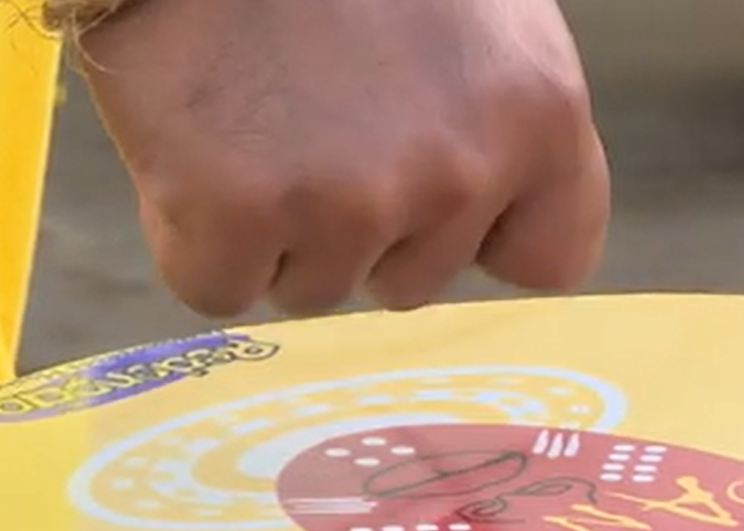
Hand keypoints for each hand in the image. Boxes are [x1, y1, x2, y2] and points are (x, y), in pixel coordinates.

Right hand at [75, 0, 609, 316]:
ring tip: (255, 115)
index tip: (433, 195)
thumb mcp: (479, 13)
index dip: (480, 237)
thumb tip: (480, 218)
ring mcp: (351, 201)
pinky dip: (194, 238)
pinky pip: (218, 286)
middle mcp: (461, 170)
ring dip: (276, 230)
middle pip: (413, 283)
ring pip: (315, 289)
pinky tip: (197, 148)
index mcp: (541, 113)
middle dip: (362, 229)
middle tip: (312, 116)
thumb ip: (501, 119)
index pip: (549, 260)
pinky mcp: (239, 214)